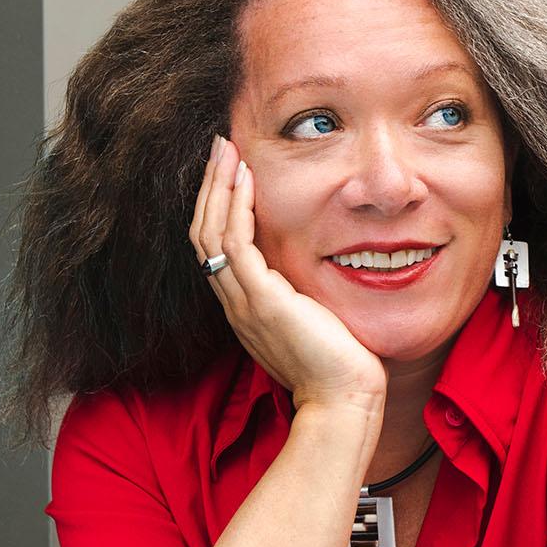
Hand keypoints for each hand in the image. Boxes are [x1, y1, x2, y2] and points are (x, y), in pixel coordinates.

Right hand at [190, 134, 386, 415]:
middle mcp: (235, 303)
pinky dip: (236, 208)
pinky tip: (245, 179)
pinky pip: (235, 245)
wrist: (343, 400)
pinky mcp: (262, 302)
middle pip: (203, 234)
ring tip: (226, 149)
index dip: (217, 206)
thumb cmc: (339, 366)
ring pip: (211, 233)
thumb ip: (303, 296)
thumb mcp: (313, 321)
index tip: (229, 170)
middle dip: (210, 187)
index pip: (215, 248)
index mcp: (244, 307)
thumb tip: (314, 274)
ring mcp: (243, 303)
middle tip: (219, 146)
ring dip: (218, 187)